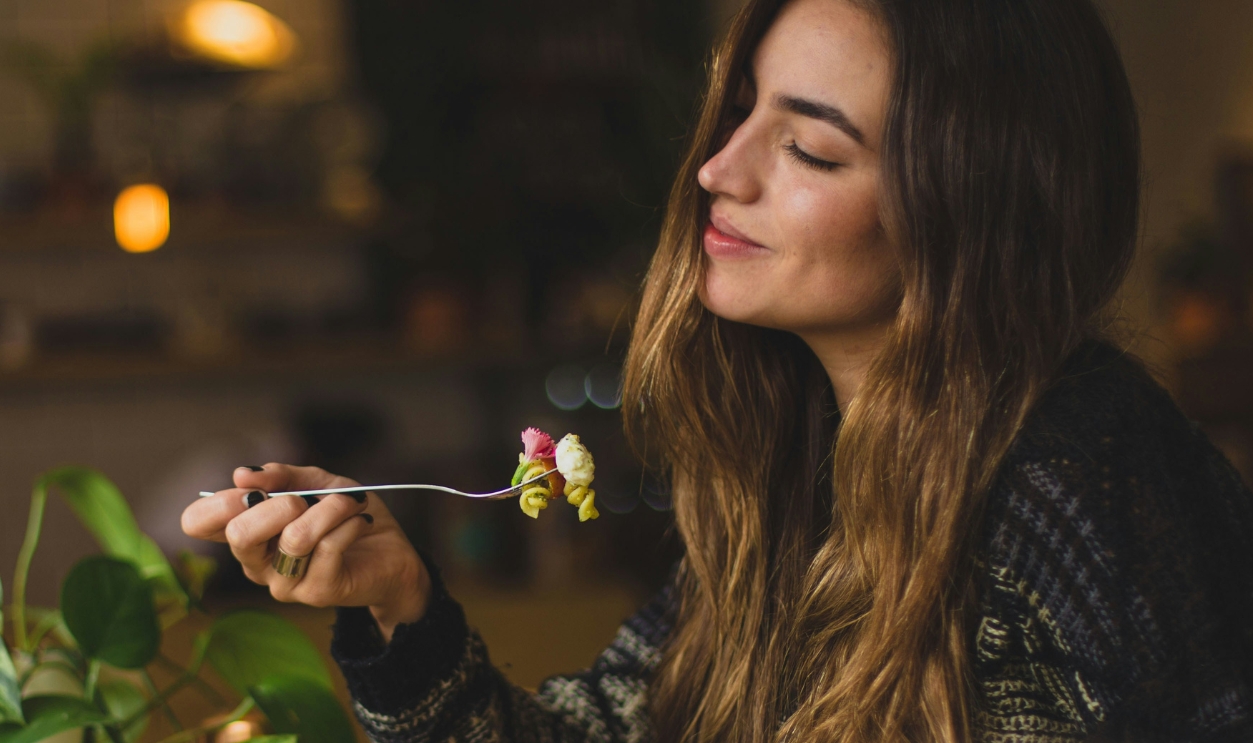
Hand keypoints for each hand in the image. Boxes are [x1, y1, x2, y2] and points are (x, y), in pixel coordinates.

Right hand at [181, 464, 429, 641]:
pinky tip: (360, 521)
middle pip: (239, 533)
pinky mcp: (316, 593)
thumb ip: (282, 475)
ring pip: (295, 537)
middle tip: (306, 499)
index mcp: (247, 534)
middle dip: (279, 503)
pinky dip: (350, 522)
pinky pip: (329, 547)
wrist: (392, 553)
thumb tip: (243, 474)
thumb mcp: (316, 483)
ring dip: (330, 508)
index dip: (219, 501)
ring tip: (351, 502)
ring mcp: (284, 583)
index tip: (255, 488)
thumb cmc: (346, 516)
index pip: (198, 523)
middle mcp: (256, 563)